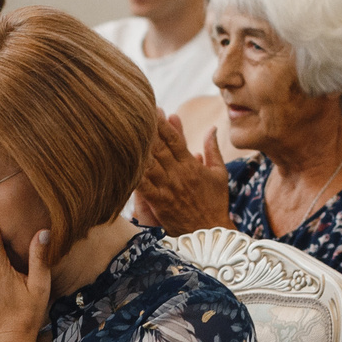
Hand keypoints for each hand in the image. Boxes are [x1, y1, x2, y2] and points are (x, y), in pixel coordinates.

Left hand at [134, 114, 231, 233]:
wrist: (211, 233)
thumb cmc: (216, 204)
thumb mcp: (219, 174)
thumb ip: (213, 149)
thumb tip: (212, 127)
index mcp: (192, 165)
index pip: (175, 140)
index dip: (163, 124)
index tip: (154, 108)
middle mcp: (179, 174)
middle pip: (159, 147)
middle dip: (147, 129)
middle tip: (133, 112)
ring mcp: (168, 188)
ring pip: (150, 163)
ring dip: (137, 147)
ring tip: (124, 131)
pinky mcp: (160, 203)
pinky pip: (143, 186)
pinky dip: (133, 175)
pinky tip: (122, 163)